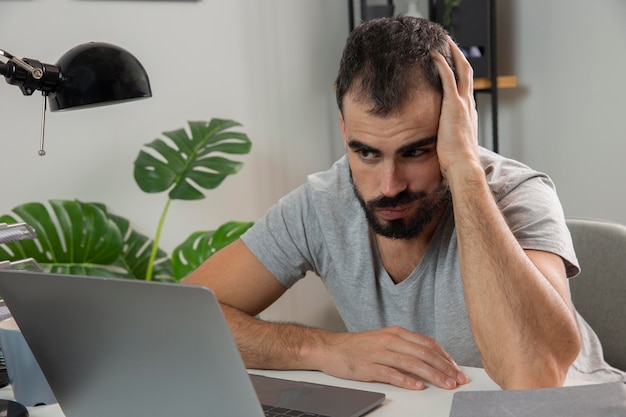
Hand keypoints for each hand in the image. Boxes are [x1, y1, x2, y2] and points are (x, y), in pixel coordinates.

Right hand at [317, 326, 467, 389]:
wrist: (331, 348)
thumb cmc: (359, 346)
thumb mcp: (385, 340)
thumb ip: (406, 348)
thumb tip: (429, 360)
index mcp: (396, 333)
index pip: (428, 344)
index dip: (445, 357)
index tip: (456, 369)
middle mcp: (390, 341)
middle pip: (424, 354)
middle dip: (444, 368)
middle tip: (457, 379)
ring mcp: (379, 354)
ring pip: (412, 363)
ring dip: (432, 375)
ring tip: (445, 384)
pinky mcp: (368, 367)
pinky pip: (391, 374)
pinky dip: (407, 380)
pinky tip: (418, 386)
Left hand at [431, 37, 479, 179]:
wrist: (463, 166)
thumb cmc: (456, 163)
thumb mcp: (451, 147)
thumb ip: (446, 141)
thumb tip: (438, 148)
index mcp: (468, 115)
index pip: (465, 88)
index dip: (460, 75)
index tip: (453, 65)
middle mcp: (468, 106)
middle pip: (466, 74)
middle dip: (459, 57)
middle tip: (450, 45)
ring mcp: (463, 104)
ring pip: (460, 70)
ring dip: (452, 54)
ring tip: (443, 42)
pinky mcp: (454, 105)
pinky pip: (448, 77)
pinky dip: (442, 64)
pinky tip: (433, 54)